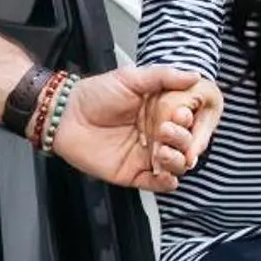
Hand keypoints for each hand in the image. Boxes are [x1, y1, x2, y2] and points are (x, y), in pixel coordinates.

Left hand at [50, 67, 221, 192]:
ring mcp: (146, 155)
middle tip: (167, 130)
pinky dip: (166, 183)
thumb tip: (194, 76)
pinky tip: (167, 175)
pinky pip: (157, 185)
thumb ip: (163, 76)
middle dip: (183, 140)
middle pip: (186, 145)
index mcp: (160, 112)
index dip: (191, 121)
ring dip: (177, 160)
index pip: (188, 122)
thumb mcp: (131, 78)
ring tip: (163, 150)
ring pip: (177, 166)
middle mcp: (157, 135)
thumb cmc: (95, 94)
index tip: (182, 114)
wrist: (65, 115)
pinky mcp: (133, 174)